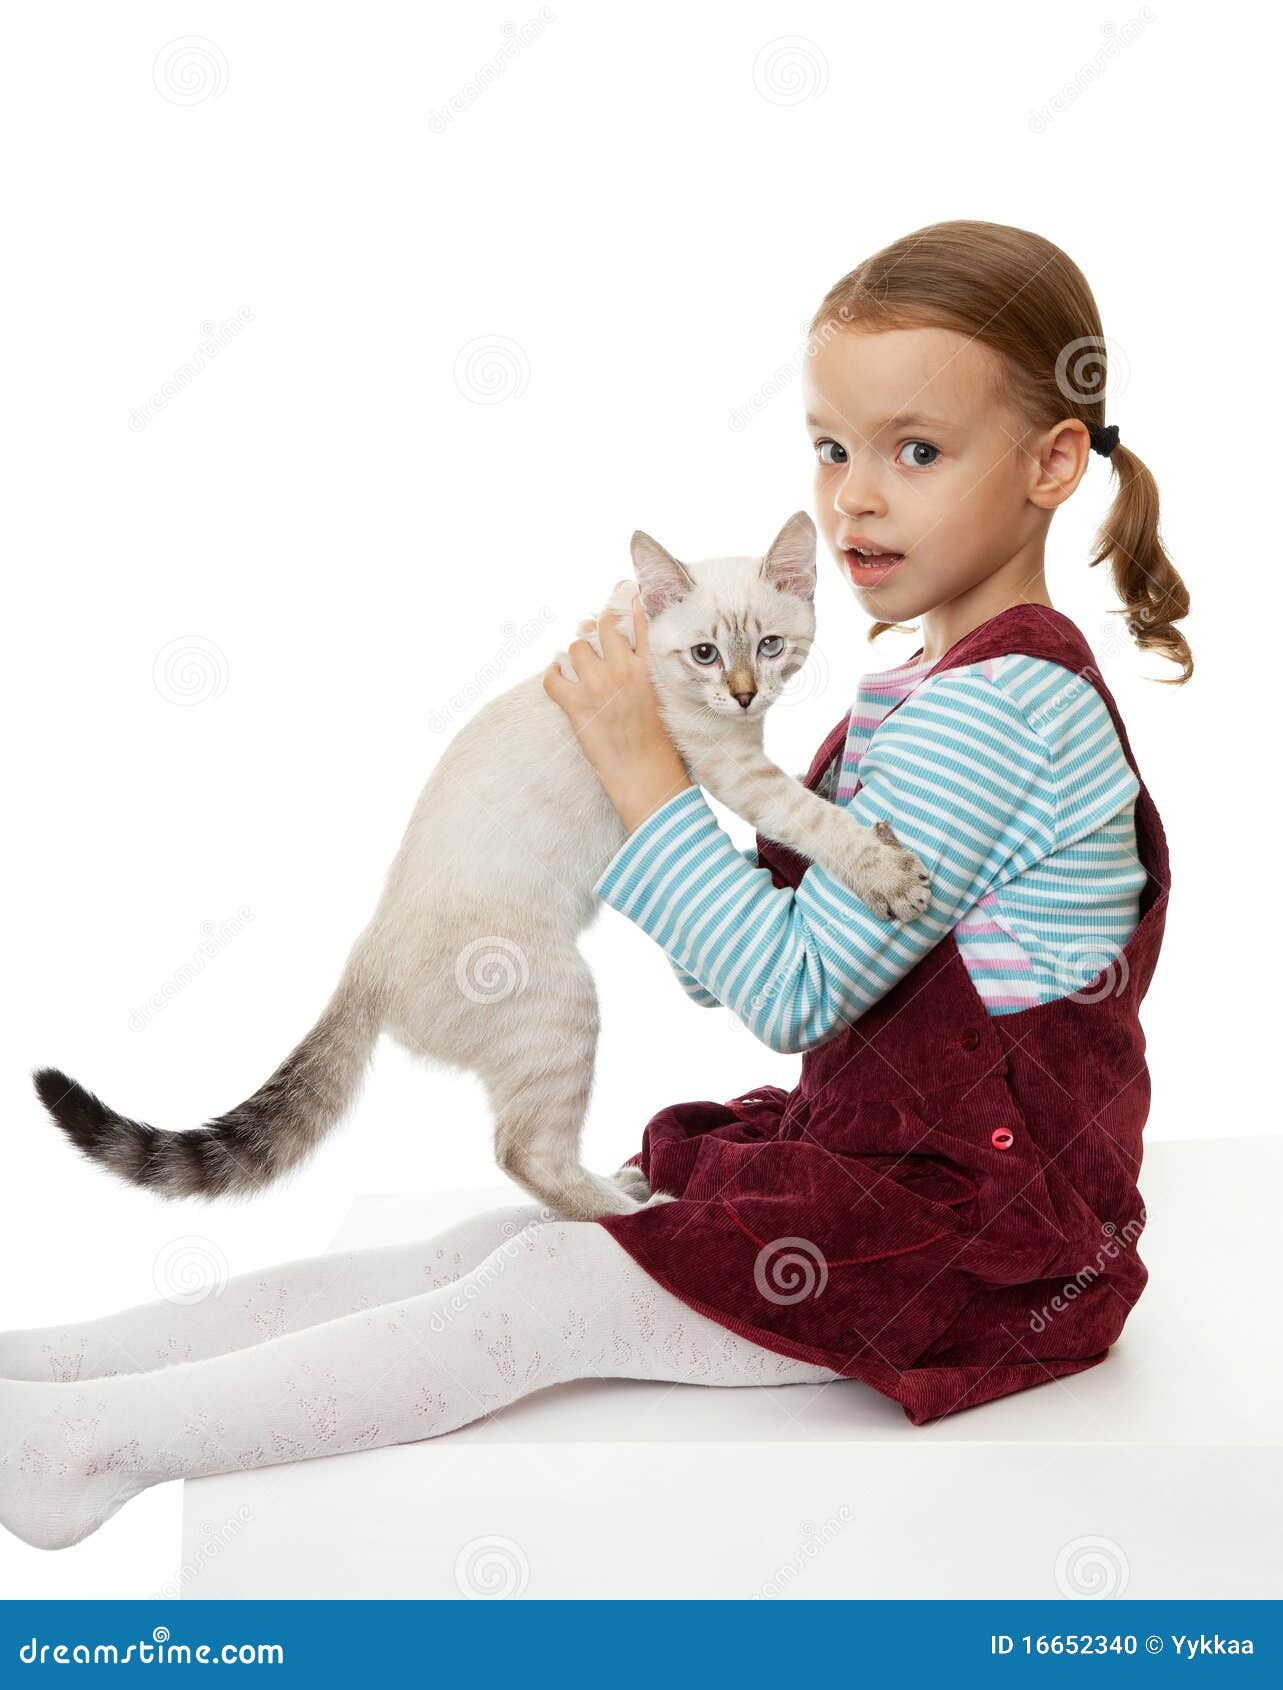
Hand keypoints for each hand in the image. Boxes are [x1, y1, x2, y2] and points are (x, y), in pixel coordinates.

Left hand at [543, 586, 691, 831]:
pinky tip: (556, 676)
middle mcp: (623, 670)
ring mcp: (597, 687)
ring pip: (576, 649)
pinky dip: (551, 675)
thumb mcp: (672, 700)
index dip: (631, 605)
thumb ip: (657, 673)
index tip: (627, 597)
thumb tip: (636, 652)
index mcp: (651, 668)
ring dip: (577, 653)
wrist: (646, 776)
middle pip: (603, 626)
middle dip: (599, 626)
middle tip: (596, 630)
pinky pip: (552, 679)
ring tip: (581, 662)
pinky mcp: (576, 706)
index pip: (641, 622)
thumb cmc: (663, 744)